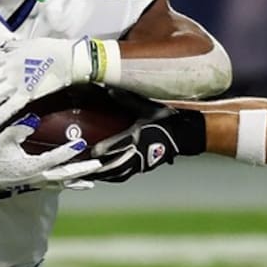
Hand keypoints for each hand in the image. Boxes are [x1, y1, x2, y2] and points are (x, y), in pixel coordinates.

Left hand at [0, 37, 93, 126]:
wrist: (69, 58)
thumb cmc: (54, 48)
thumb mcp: (32, 43)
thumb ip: (16, 46)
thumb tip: (6, 45)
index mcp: (11, 56)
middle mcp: (10, 69)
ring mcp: (18, 81)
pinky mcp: (28, 92)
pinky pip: (12, 105)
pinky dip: (2, 113)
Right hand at [0, 115, 100, 197]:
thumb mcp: (1, 141)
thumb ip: (18, 129)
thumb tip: (33, 118)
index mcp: (30, 166)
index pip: (54, 158)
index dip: (68, 151)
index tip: (81, 143)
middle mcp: (36, 177)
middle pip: (63, 175)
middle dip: (81, 170)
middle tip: (98, 165)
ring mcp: (34, 182)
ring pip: (60, 183)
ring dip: (76, 181)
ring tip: (92, 182)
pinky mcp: (31, 184)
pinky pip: (52, 185)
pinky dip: (65, 185)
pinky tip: (73, 184)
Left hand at [88, 107, 205, 182]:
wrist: (183, 135)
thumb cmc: (165, 121)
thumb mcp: (147, 108)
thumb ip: (128, 100)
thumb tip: (110, 89)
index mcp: (138, 136)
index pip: (119, 145)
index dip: (104, 150)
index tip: (93, 152)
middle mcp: (137, 152)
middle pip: (115, 165)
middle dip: (98, 169)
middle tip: (82, 169)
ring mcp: (140, 162)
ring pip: (118, 173)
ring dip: (103, 175)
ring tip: (88, 175)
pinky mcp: (142, 167)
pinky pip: (124, 175)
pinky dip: (112, 177)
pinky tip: (105, 177)